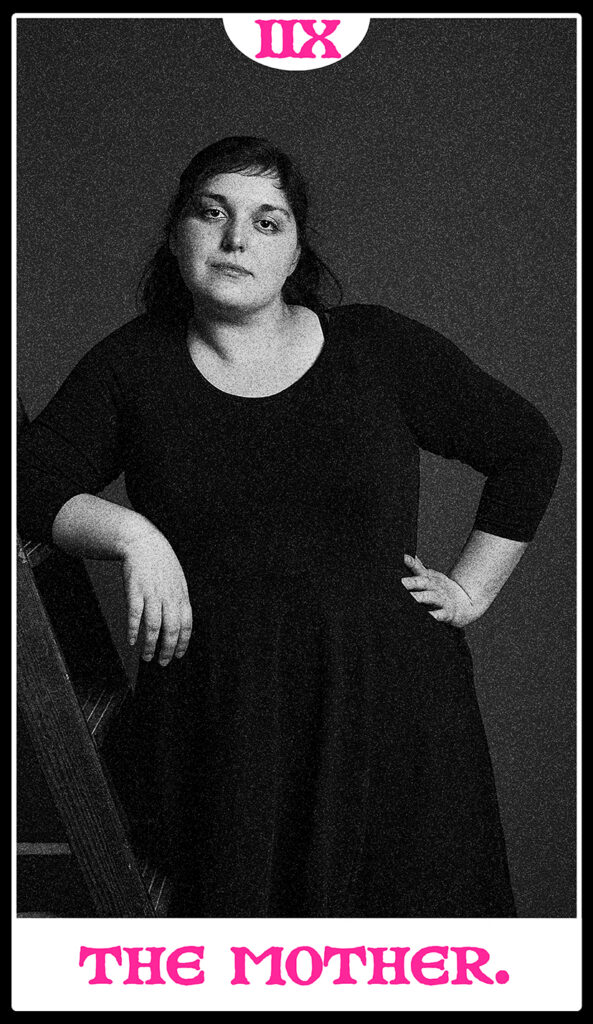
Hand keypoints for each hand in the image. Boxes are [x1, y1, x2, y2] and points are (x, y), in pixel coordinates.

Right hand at [121, 529, 192, 665]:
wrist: (143, 543)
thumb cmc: (161, 564)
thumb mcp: (178, 581)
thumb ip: (178, 602)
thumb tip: (179, 623)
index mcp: (181, 596)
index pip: (187, 625)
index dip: (183, 643)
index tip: (178, 655)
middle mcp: (168, 597)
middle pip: (172, 629)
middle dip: (168, 650)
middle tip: (163, 662)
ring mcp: (152, 594)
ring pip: (154, 626)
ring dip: (150, 645)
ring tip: (147, 657)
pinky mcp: (135, 591)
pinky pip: (135, 616)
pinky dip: (133, 631)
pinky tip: (131, 641)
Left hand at [401, 553, 485, 627]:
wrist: (467, 603)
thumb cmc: (442, 589)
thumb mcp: (431, 576)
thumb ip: (417, 567)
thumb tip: (404, 555)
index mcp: (429, 577)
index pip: (418, 568)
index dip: (410, 562)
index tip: (402, 558)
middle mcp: (434, 587)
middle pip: (421, 582)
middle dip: (409, 582)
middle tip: (399, 583)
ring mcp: (441, 600)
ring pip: (428, 598)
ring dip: (418, 598)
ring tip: (409, 598)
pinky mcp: (446, 614)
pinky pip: (438, 615)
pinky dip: (432, 616)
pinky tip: (424, 616)